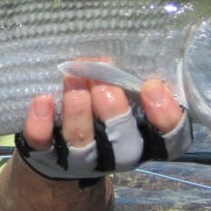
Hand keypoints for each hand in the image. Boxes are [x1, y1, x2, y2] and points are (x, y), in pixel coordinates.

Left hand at [17, 74, 189, 182]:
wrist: (57, 153)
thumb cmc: (102, 110)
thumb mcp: (125, 98)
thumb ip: (131, 83)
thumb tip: (127, 49)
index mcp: (144, 141)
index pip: (170, 142)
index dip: (166, 118)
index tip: (153, 86)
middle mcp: (116, 156)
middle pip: (123, 146)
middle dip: (114, 113)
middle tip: (104, 83)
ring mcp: (80, 161)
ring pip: (82, 143)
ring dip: (79, 111)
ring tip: (73, 77)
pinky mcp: (46, 157)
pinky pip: (43, 144)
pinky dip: (41, 124)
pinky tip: (42, 100)